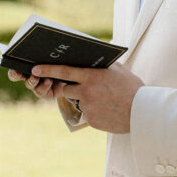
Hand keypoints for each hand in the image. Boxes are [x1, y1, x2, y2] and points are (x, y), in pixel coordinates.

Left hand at [9, 62, 140, 132]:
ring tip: (102, 99)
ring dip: (83, 99)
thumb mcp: (118, 70)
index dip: (47, 70)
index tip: (34, 69)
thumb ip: (102, 64)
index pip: (64, 71)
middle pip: (65, 89)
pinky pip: (86, 113)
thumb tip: (94, 56)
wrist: (142, 113)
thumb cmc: (132, 88)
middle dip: (66, 87)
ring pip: (77, 101)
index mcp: (92, 76)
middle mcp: (86, 91)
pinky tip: (107, 110)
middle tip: (76, 87)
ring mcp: (88, 107)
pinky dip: (94, 111)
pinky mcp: (91, 120)